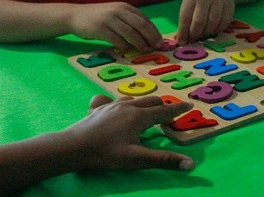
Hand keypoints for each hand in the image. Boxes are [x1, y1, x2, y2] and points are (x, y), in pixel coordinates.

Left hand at [64, 95, 194, 171]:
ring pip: (132, 99)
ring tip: (146, 110)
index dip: (178, 109)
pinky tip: (114, 106)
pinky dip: (120, 103)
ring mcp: (110, 105)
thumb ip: (163, 160)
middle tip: (169, 114)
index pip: (164, 111)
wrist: (72, 147)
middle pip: (150, 101)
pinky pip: (112, 100)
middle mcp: (127, 106)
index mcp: (139, 117)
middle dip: (162, 106)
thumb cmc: (105, 154)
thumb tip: (190, 163)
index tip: (189, 104)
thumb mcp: (136, 159)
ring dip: (143, 103)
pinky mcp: (97, 108)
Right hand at [69, 2, 161, 51]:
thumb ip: (129, 21)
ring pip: (130, 32)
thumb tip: (148, 35)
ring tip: (144, 50)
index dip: (154, 31)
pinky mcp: (100, 28)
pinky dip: (124, 46)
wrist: (75, 16)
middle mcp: (118, 11)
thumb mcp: (115, 14)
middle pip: (140, 25)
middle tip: (156, 47)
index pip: (144, 19)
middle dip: (151, 37)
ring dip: (139, 43)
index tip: (160, 41)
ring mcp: (109, 19)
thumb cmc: (99, 18)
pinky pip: (116, 39)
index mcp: (125, 7)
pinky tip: (127, 50)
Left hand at [175, 0, 234, 42]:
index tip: (182, 42)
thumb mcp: (190, 7)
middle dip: (195, 34)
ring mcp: (218, 1)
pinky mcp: (229, 5)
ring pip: (213, 22)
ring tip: (204, 34)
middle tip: (194, 39)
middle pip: (199, 21)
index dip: (183, 32)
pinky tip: (214, 29)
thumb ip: (185, 22)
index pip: (185, 18)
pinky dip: (218, 29)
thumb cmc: (201, 2)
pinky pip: (224, 22)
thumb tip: (180, 40)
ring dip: (207, 32)